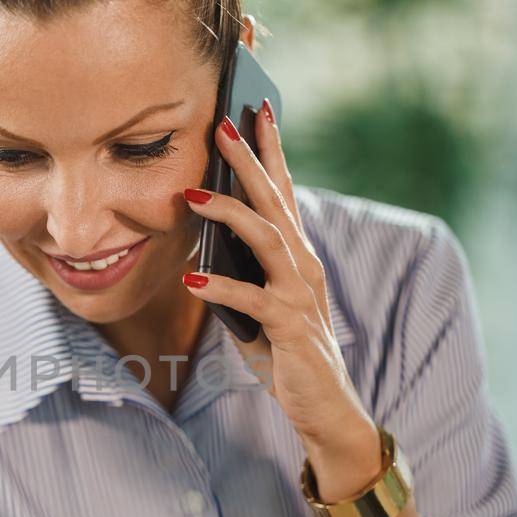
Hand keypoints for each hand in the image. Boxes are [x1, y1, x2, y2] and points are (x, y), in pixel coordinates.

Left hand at [181, 102, 372, 455]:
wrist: (326, 407)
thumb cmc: (288, 353)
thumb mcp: (260, 305)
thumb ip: (240, 273)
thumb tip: (200, 247)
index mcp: (298, 255)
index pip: (285, 191)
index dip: (271, 150)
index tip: (257, 109)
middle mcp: (304, 265)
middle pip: (275, 200)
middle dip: (249, 161)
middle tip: (223, 124)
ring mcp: (300, 293)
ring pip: (266, 238)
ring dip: (228, 213)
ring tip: (191, 196)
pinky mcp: (290, 325)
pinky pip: (252, 299)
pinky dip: (220, 287)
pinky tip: (191, 279)